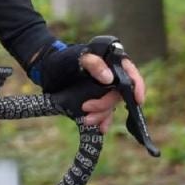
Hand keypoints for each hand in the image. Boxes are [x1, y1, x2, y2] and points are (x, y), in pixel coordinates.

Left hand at [31, 36, 146, 131]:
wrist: (47, 71)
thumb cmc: (64, 59)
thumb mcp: (78, 57)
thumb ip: (93, 63)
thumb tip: (109, 78)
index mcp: (113, 62)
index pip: (131, 74)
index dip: (138, 87)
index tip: (138, 100)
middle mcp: (113, 77)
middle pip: (119, 94)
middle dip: (105, 104)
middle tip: (87, 108)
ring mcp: (105, 90)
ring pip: (111, 106)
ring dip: (101, 115)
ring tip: (86, 120)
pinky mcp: (97, 100)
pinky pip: (105, 113)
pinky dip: (103, 121)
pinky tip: (99, 128)